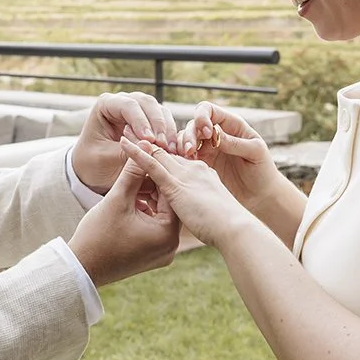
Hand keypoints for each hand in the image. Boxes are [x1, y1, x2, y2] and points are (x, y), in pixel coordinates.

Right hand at [68, 157, 180, 286]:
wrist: (81, 268)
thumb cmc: (97, 235)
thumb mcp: (117, 199)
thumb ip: (134, 172)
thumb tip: (146, 147)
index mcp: (167, 234)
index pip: (171, 194)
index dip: (159, 173)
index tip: (149, 158)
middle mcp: (171, 247)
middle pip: (168, 205)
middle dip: (154, 185)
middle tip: (142, 167)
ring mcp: (162, 253)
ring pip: (161, 215)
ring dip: (149, 198)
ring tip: (133, 182)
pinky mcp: (152, 256)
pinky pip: (155, 227)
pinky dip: (145, 213)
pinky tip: (131, 200)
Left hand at [72, 92, 180, 193]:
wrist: (94, 173)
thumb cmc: (92, 164)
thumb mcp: (106, 159)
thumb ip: (126, 152)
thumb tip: (149, 145)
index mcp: (106, 105)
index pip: (128, 105)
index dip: (140, 121)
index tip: (149, 140)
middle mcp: (124, 103)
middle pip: (147, 104)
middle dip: (157, 124)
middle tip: (162, 145)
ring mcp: (138, 111)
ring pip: (160, 111)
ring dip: (167, 130)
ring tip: (169, 150)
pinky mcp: (150, 123)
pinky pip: (165, 124)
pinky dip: (170, 136)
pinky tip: (174, 151)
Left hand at [119, 137, 258, 249]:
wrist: (235, 230)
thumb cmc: (225, 227)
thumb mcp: (210, 211)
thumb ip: (197, 205)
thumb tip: (189, 211)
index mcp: (202, 174)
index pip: (177, 161)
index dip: (162, 153)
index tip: (148, 147)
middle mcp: (193, 169)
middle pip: (167, 153)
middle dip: (149, 142)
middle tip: (130, 129)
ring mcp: (185, 174)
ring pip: (158, 153)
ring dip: (139, 142)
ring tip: (124, 131)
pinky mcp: (176, 184)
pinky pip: (152, 164)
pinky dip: (136, 153)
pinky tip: (124, 144)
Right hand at [179, 102, 283, 212]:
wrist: (261, 196)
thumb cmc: (263, 171)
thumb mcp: (255, 153)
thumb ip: (235, 143)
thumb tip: (214, 134)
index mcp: (231, 125)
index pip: (209, 110)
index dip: (202, 117)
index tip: (206, 133)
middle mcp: (216, 134)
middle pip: (193, 124)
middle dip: (189, 134)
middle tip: (189, 150)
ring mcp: (207, 149)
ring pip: (185, 139)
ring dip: (181, 146)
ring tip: (186, 158)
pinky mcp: (201, 164)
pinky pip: (185, 157)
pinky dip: (180, 158)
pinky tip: (184, 165)